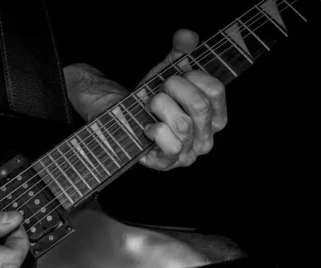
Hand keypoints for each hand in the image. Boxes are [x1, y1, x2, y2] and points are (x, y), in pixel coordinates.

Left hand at [64, 29, 226, 170]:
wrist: (120, 120)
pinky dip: (155, 130)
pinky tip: (147, 128)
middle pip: (199, 106)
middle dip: (172, 90)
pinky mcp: (167, 163)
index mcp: (214, 117)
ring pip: (183, 124)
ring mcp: (188, 154)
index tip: (174, 78)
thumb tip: (185, 36)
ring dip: (159, 107)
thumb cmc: (149, 101)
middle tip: (158, 90)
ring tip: (150, 107)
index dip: (191, 77)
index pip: (215, 90)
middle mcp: (206, 139)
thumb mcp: (166, 73)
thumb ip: (180, 52)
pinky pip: (170, 144)